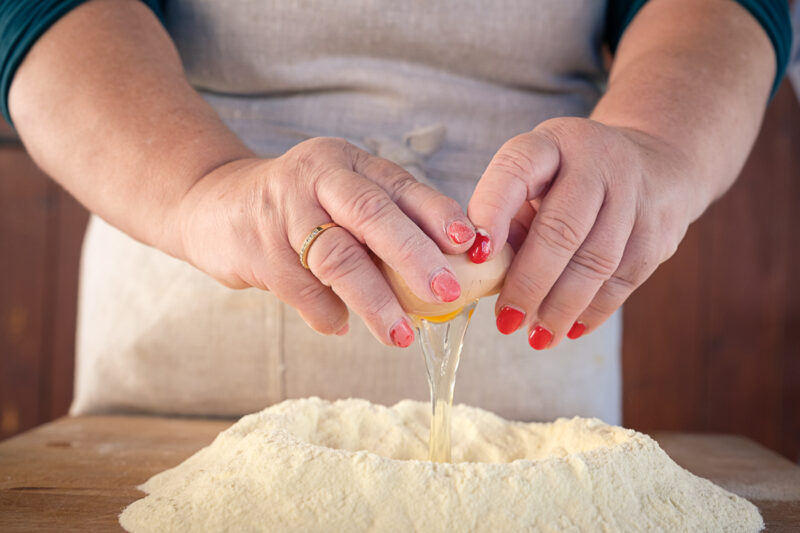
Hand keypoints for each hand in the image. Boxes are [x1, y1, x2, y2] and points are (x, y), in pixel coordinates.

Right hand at [176, 137, 475, 345]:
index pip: (400, 185)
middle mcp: (317, 178)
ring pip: (337, 257)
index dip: (437, 214)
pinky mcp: (256, 248)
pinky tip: (340, 326)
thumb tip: (445, 277)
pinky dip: (326, 312)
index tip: (470, 243)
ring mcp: (283, 211)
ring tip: (401, 335)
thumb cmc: (298, 208)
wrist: (215, 205)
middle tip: (447, 293)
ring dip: (375, 300)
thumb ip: (384, 226)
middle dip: (414, 256)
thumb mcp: (340, 199)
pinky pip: (300, 289)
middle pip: (371, 214)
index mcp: (348, 164)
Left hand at [467, 117, 705, 348]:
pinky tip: (569, 329)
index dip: (494, 213)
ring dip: (561, 307)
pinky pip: (624, 280)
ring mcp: (635, 194)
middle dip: (530, 282)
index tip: (476, 256)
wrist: (654, 163)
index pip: (517, 170)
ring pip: (596, 262)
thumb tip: (487, 276)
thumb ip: (510, 218)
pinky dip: (593, 311)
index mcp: (552, 142)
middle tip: (505, 321)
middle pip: (562, 228)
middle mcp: (597, 160)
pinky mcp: (660, 230)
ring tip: (536, 336)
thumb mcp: (535, 180)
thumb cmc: (570, 181)